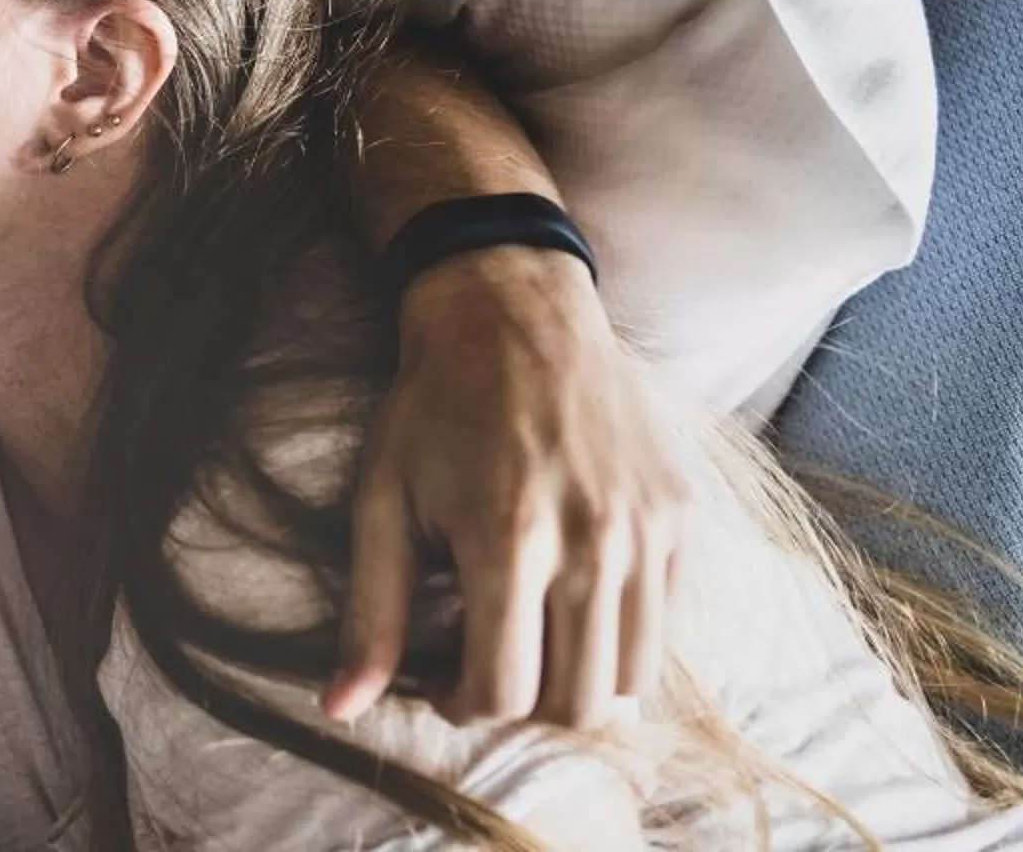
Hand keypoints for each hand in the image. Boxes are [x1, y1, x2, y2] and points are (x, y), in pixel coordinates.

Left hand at [327, 247, 688, 730]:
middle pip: (576, 704)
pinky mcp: (682, 519)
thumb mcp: (381, 501)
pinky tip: (572, 606)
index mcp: (508, 539)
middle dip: (522, 708)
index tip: (439, 682)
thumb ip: (371, 613)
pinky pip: (667, 628)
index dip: (463, 707)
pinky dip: (622, 644)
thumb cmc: (433, 407)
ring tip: (530, 643)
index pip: (505, 692)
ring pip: (632, 680)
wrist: (514, 313)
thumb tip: (340, 708)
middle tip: (485, 668)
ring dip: (577, 687)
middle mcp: (592, 543)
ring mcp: (648, 532)